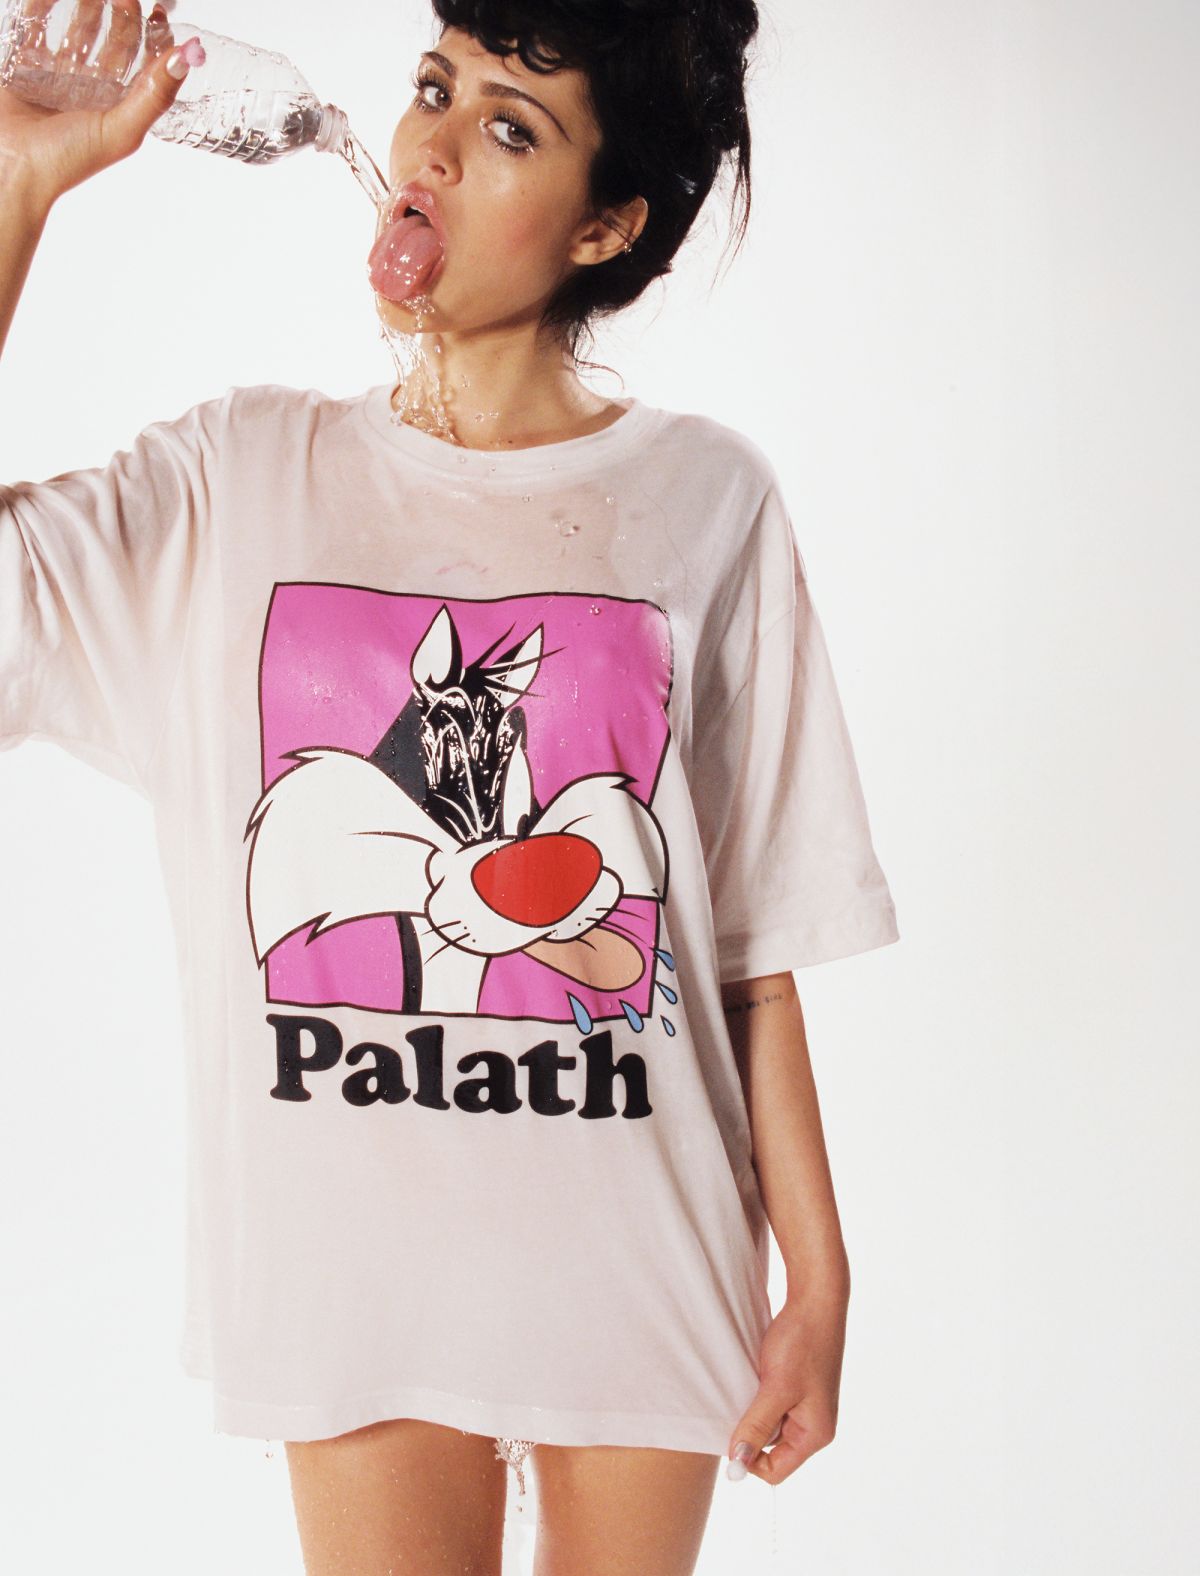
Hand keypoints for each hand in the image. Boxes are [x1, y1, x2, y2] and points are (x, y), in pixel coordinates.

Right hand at [0, 0, 188, 210]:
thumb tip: (188, 57)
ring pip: (76, 28)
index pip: (142, 61)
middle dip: (120, 13)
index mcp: (116, 104)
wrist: (12, 169)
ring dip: (86, 4)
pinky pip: (34, 26)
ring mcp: (57, 74)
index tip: (159, 12)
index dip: (153, 36)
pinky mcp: (23, 64)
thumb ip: (155, 95)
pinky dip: (41, 5)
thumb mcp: (121, 130)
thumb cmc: (66, 160)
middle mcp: (90, 87)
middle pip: (111, 39)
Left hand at [726, 1279, 848, 1485]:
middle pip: (771, 1450)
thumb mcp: (776, 1388)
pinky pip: (770, 1406)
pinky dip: (757, 1396)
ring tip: (747, 1385)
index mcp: (816, 1434)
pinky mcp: (797, 1389)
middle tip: (736, 1404)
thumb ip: (756, 1426)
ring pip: (768, 1425)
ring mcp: (806, 1407)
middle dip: (749, 1432)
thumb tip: (737, 1463)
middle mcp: (814, 1425)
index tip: (729, 1434)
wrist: (815, 1300)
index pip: (776, 1470)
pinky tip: (752, 1377)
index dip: (749, 1460)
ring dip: (752, 1411)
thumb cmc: (802, 1343)